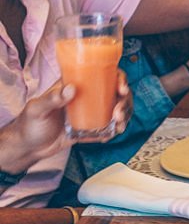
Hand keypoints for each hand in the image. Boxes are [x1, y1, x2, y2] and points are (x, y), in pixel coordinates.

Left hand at [3, 73, 131, 172]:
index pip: (102, 75)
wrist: (29, 148)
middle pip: (115, 93)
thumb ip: (51, 99)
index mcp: (76, 85)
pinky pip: (109, 126)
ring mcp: (90, 112)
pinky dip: (114, 129)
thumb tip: (71, 89)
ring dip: (123, 116)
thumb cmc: (29, 124)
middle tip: (118, 114)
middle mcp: (86, 97)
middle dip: (124, 102)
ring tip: (119, 126)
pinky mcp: (91, 127)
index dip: (118, 79)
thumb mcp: (37, 109)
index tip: (121, 89)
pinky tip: (111, 134)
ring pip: (116, 108)